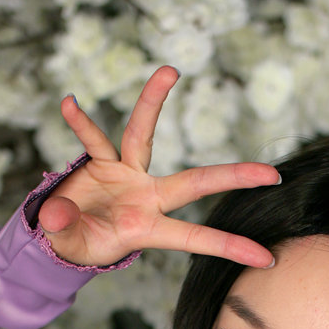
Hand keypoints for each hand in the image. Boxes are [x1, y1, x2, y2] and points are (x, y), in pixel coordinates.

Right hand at [38, 66, 279, 268]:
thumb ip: (65, 231)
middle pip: (195, 182)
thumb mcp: (71, 247)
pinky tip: (69, 103)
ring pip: (143, 136)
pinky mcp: (102, 162)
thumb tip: (57, 213)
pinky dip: (80, 123)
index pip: (196, 238)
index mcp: (148, 228)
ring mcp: (127, 176)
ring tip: (169, 70)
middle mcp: (147, 198)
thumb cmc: (79, 245)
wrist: (62, 234)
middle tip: (272, 173)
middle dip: (233, 177)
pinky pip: (93, 138)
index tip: (266, 258)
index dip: (229, 246)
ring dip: (153, 103)